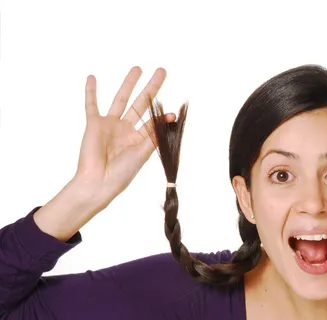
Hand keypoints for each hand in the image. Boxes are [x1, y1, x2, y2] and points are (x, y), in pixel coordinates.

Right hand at [74, 66, 175, 208]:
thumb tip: (172, 115)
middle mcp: (126, 129)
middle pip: (141, 103)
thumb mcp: (143, 152)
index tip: (174, 111)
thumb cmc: (122, 173)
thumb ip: (155, 133)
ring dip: (129, 84)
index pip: (153, 121)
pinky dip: (91, 92)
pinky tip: (92, 77)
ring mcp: (110, 125)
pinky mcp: (94, 124)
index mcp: (139, 139)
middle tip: (162, 71)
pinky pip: (91, 105)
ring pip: (121, 99)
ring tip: (138, 68)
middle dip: (151, 87)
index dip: (163, 115)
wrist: (98, 182)